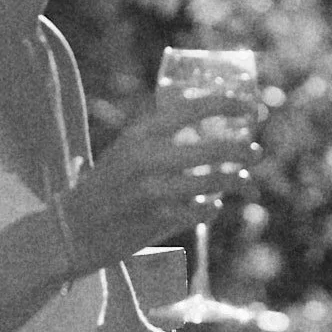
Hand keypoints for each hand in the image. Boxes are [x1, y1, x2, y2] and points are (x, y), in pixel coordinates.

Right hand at [69, 96, 257, 265]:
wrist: (74, 227)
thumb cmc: (108, 183)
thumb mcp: (127, 148)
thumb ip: (162, 135)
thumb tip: (211, 123)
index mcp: (140, 133)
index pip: (192, 108)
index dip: (227, 104)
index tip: (249, 107)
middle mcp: (147, 159)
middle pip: (212, 149)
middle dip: (242, 150)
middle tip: (257, 151)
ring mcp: (152, 191)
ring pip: (212, 183)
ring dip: (235, 181)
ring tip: (245, 181)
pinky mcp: (157, 220)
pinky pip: (200, 210)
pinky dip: (212, 207)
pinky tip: (214, 204)